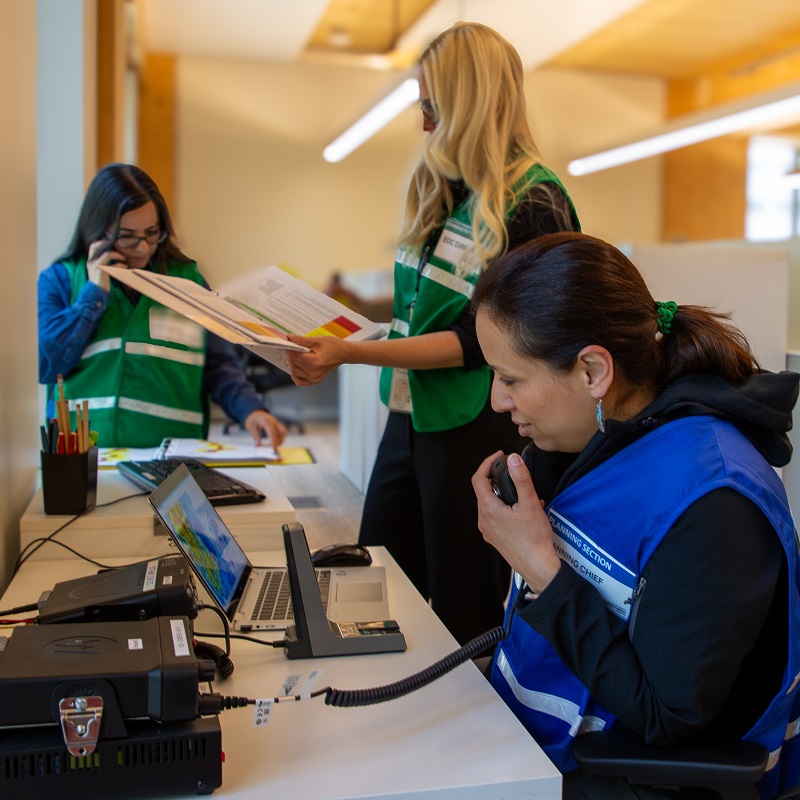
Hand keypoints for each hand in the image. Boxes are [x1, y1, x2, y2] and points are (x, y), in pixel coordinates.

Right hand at [87, 239, 123, 290]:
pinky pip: (112, 266)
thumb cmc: (99, 281)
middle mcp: (91, 262)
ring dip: (117, 255)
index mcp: (90, 261)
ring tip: (123, 258)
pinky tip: (124, 266)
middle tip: (118, 247)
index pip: (92, 246)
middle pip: (97, 247)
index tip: (110, 242)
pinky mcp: (102, 272)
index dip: (101, 242)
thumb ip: (101, 262)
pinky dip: (120, 265)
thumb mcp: (97, 269)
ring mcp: (96, 267)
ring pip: (107, 255)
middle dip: (108, 244)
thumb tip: (110, 253)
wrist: (95, 293)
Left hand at [243, 409, 286, 447]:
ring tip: (274, 445)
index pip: (272, 432)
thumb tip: (258, 445)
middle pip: (282, 432)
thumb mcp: (251, 427)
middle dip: (279, 441)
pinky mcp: (277, 424)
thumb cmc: (252, 419)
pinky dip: (280, 437)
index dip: (274, 441)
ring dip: (281, 439)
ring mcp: (276, 422)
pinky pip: (282, 431)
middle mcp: (273, 421)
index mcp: (266, 421)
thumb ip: (256, 436)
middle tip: (274, 448)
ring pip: (284, 432)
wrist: (254, 412)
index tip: (273, 448)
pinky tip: (275, 440)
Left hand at [286, 335, 348, 385]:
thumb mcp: (317, 340)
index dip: (289, 348)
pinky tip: (298, 367)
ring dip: (293, 363)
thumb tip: (289, 338)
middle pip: (293, 363)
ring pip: (294, 372)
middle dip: (291, 355)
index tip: (288, 343)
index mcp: (314, 362)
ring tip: (298, 356)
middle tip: (294, 348)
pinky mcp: (315, 381)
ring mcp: (314, 378)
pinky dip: (296, 375)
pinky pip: (299, 381)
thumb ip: (301, 340)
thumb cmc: (333, 345)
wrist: (344, 353)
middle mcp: (314, 372)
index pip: (294, 356)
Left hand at [472, 451, 561, 594]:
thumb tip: (513, 459)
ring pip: (490, 504)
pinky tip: (523, 511)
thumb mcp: (530, 503)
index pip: (478, 479)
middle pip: (484, 491)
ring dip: (503, 494)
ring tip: (524, 494)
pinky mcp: (495, 539)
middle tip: (514, 474)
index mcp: (488, 509)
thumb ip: (521, 479)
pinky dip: (505, 508)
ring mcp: (488, 531)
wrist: (538, 566)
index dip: (486, 463)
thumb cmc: (534, 538)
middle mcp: (483, 520)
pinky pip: (495, 517)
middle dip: (497, 479)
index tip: (498, 456)